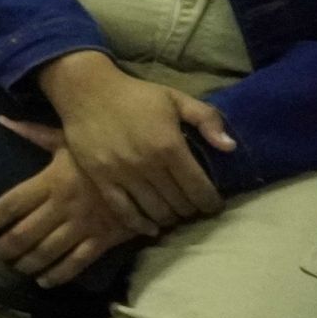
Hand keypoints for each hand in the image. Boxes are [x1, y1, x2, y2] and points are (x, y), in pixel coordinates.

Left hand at [0, 119, 142, 287]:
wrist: (149, 169)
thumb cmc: (101, 151)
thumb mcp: (67, 138)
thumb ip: (33, 133)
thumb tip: (2, 120)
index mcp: (49, 181)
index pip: (9, 205)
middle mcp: (62, 206)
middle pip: (23, 234)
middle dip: (3, 248)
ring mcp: (82, 226)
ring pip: (46, 252)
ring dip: (25, 263)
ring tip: (13, 267)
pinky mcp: (103, 240)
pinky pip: (76, 263)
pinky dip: (57, 275)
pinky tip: (43, 281)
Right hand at [38, 49, 233, 232]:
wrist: (86, 90)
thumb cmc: (135, 95)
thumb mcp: (176, 98)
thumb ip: (207, 119)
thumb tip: (230, 147)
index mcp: (170, 146)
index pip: (200, 189)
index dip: (211, 203)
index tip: (213, 205)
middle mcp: (148, 164)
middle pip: (180, 204)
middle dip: (191, 209)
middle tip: (192, 207)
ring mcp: (122, 173)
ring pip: (156, 212)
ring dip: (169, 218)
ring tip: (173, 213)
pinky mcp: (100, 178)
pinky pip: (124, 211)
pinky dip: (140, 225)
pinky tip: (150, 227)